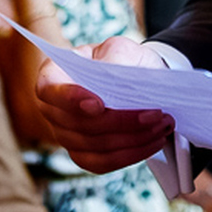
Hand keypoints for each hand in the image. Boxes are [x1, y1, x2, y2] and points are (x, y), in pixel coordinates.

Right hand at [35, 36, 172, 173]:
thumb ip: (114, 60)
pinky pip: (104, 163)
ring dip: (133, 139)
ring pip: (95, 146)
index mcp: (52, 75)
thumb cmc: (122, 61)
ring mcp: (65, 136)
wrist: (135, 80)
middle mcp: (52, 109)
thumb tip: (111, 81)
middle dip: (120, 121)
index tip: (98, 105)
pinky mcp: (83, 156)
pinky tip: (154, 142)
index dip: (69, 99)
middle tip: (157, 113)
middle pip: (78, 123)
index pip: (49, 89)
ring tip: (162, 125)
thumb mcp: (120, 49)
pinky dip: (132, 154)